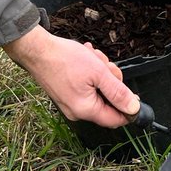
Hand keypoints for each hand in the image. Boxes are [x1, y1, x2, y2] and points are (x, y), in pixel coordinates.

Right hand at [4, 25, 137, 126]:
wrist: (37, 50)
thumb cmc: (65, 59)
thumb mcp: (98, 72)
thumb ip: (118, 92)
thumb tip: (133, 109)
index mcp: (86, 110)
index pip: (116, 119)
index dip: (128, 107)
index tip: (131, 92)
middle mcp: (77, 112)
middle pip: (107, 102)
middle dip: (110, 82)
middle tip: (105, 65)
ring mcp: (70, 104)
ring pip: (97, 92)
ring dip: (100, 74)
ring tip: (92, 58)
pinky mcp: (65, 95)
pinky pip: (86, 88)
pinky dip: (90, 74)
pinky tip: (85, 59)